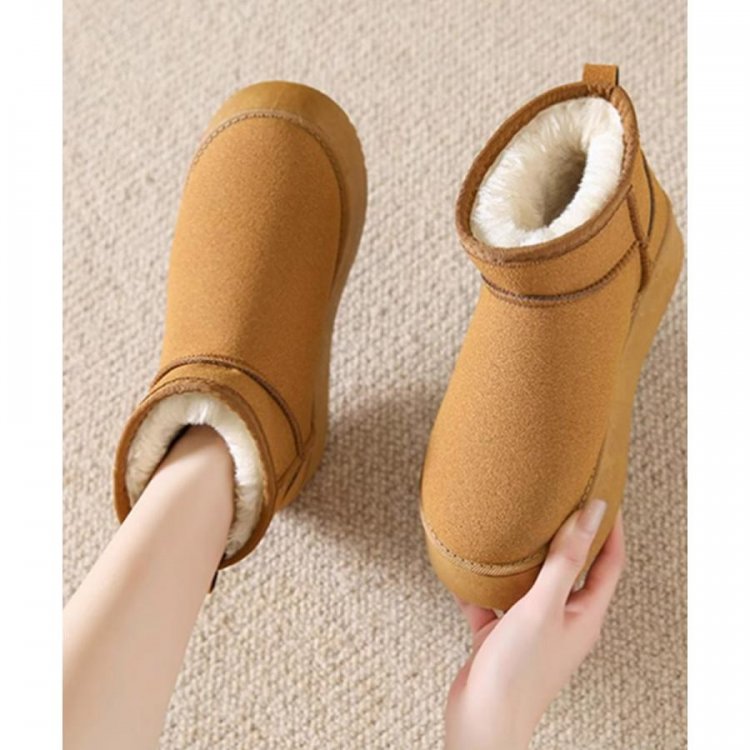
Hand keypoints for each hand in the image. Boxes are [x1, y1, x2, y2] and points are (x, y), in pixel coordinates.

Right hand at [444, 500, 625, 749]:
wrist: (480, 721)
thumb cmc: (519, 671)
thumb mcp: (543, 605)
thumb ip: (565, 559)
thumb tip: (591, 514)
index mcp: (584, 616)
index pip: (608, 563)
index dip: (609, 529)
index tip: (602, 495)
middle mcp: (561, 621)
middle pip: (570, 570)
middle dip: (565, 537)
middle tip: (556, 503)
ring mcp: (531, 629)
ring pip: (530, 584)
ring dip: (521, 559)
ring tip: (510, 528)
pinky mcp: (501, 637)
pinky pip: (492, 602)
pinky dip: (481, 586)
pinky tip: (465, 569)